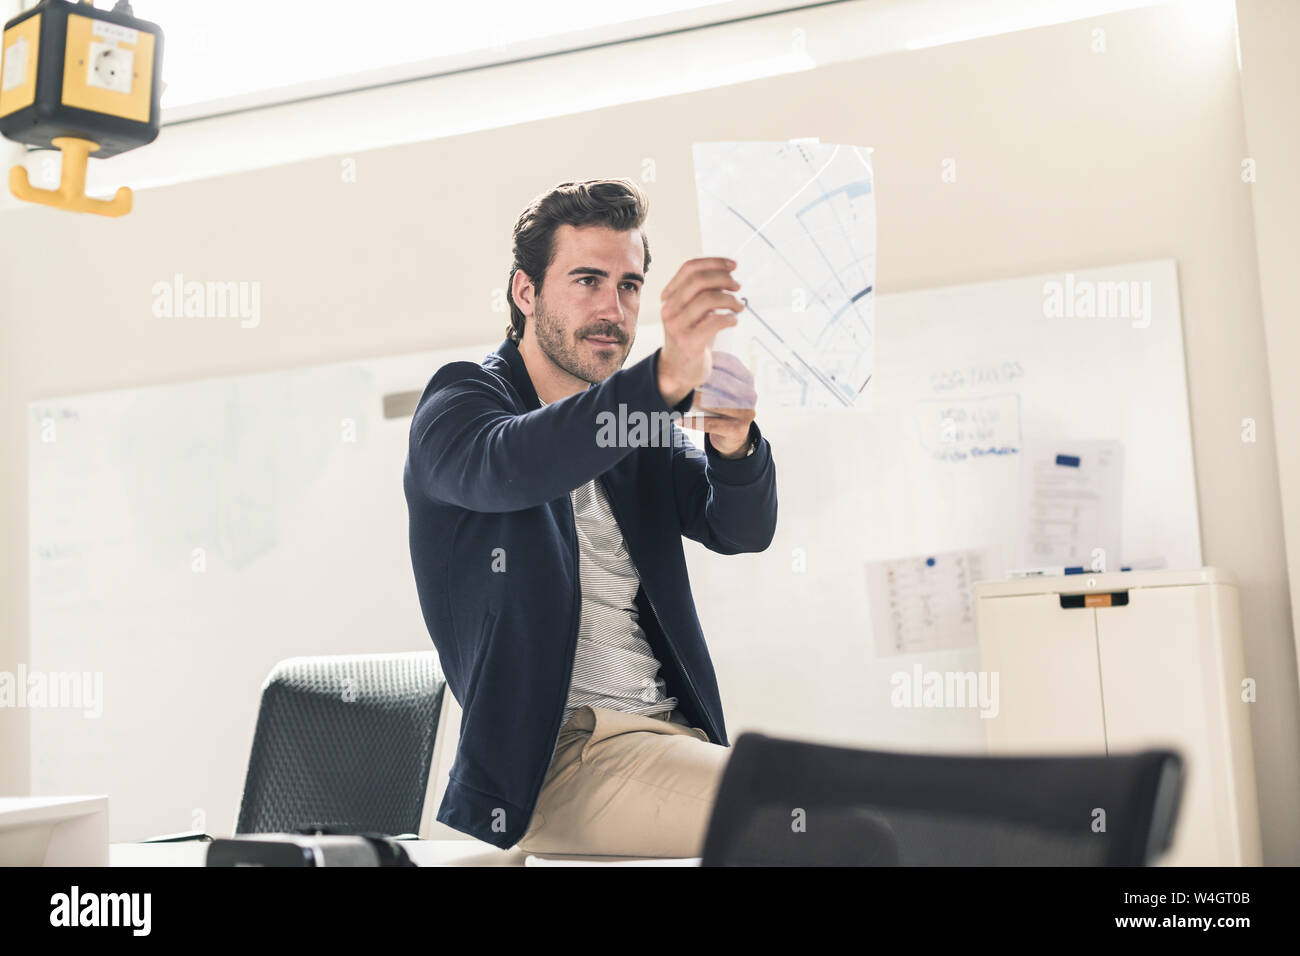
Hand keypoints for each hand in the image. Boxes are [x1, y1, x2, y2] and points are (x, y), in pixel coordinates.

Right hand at [656, 257, 744, 406]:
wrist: (678, 370)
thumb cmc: (691, 336)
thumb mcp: (692, 311)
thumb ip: (703, 292)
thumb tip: (728, 274)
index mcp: (669, 296)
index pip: (689, 268)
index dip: (714, 262)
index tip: (733, 265)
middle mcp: (669, 309)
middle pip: (698, 281)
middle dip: (724, 279)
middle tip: (738, 286)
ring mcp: (677, 326)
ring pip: (708, 299)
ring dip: (730, 300)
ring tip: (739, 306)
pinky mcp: (689, 342)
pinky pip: (715, 322)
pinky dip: (729, 318)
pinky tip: (734, 321)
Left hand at [681, 351, 757, 456]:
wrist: (733, 434)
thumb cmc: (722, 406)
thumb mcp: (723, 388)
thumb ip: (712, 374)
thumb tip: (689, 358)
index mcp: (747, 379)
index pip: (728, 363)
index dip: (708, 360)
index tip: (688, 358)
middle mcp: (749, 395)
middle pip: (721, 382)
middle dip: (699, 379)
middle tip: (678, 376)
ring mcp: (746, 413)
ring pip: (715, 404)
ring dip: (694, 400)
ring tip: (678, 397)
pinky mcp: (737, 430)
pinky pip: (710, 424)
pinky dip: (692, 422)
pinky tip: (678, 419)